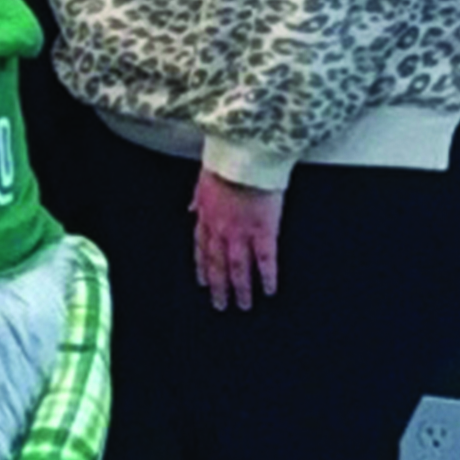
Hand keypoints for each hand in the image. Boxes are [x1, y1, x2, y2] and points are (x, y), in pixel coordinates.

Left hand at [191, 170, 284, 311]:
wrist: (245, 154)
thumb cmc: (227, 160)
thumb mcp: (203, 177)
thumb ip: (197, 196)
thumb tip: (190, 208)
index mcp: (206, 215)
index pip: (201, 247)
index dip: (203, 267)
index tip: (204, 282)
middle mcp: (220, 228)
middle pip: (217, 263)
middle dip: (219, 286)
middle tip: (221, 305)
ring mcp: (241, 231)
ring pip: (238, 267)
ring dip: (241, 288)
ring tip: (244, 305)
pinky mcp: (264, 230)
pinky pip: (265, 259)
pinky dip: (267, 276)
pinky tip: (269, 289)